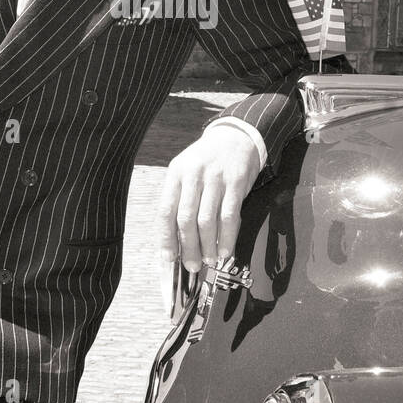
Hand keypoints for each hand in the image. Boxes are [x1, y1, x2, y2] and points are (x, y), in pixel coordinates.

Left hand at [157, 124, 259, 310]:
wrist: (236, 137)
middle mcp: (193, 175)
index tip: (168, 258)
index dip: (166, 238)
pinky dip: (227, 237)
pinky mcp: (236, 182)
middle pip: (186, 218)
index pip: (166, 210)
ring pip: (207, 220)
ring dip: (207, 245)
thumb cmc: (207, 161)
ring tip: (208, 260)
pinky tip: (225, 250)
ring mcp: (215, 178)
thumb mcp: (186, 172)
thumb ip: (180, 200)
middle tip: (191, 265)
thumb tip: (175, 240)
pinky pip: (230, 216)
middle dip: (188, 247)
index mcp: (176, 174)